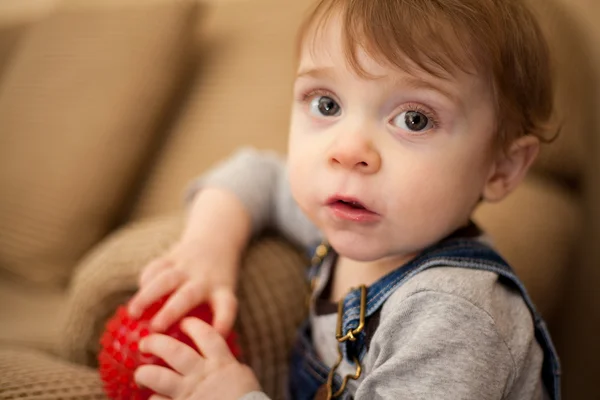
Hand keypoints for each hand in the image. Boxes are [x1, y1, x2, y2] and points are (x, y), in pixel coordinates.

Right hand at [127, 240, 237, 334]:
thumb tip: (187, 351)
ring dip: (147, 297)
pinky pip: (156, 267)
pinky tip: (138, 294)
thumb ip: (211, 317)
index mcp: (222, 291)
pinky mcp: (173, 255)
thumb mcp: (224, 295)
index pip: (227, 307)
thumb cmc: (217, 281)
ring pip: (165, 279)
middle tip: (155, 329)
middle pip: (188, 295)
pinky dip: (145, 280)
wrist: (216, 240)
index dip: (223, 321)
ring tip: (133, 314)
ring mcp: (188, 266)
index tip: (217, 334)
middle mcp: (205, 279)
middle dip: (171, 311)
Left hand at [134, 318, 260, 399]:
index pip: (205, 335)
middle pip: (174, 351)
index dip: (193, 326)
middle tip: (146, 341)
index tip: (184, 322)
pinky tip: (153, 397)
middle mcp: (202, 374)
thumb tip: (221, 358)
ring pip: (159, 377)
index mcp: (221, 362)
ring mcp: (189, 393)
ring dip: (145, 373)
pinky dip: (154, 399)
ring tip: (140, 373)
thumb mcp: (243, 376)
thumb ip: (228, 365)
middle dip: (157, 343)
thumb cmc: (249, 398)